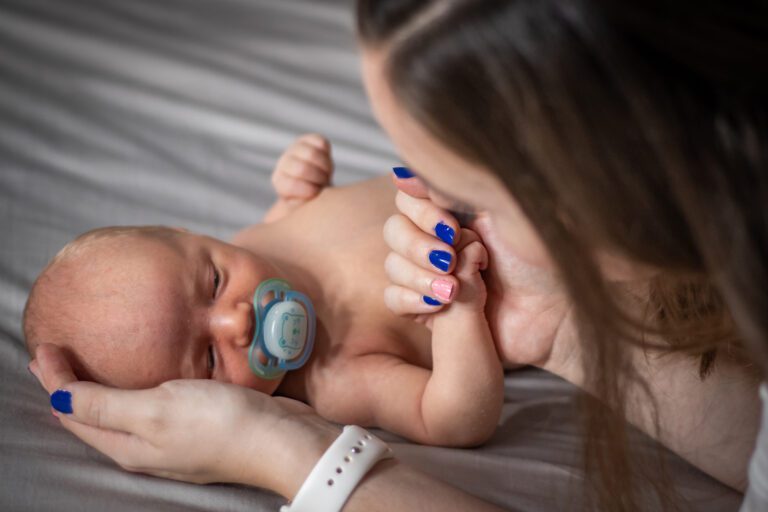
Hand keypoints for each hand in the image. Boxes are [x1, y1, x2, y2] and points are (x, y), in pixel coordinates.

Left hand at [29, 344, 339, 498]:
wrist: (283, 439)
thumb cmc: (221, 425)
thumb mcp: (156, 412)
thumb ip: (106, 405)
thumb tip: (56, 399)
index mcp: (129, 445)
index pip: (73, 412)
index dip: (53, 379)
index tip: (44, 343)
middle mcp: (147, 444)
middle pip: (95, 411)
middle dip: (73, 381)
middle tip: (61, 344)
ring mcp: (174, 433)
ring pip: (125, 405)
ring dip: (106, 378)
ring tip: (97, 348)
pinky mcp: (199, 420)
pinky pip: (157, 398)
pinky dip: (142, 377)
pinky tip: (153, 358)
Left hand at [272, 134, 333, 201]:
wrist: (319, 186)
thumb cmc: (313, 202)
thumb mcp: (304, 210)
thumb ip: (300, 207)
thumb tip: (303, 200)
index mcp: (280, 181)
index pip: (290, 185)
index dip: (308, 191)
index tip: (315, 195)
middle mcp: (284, 163)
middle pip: (301, 168)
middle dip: (318, 179)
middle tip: (323, 184)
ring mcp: (295, 149)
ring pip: (312, 154)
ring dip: (325, 167)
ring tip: (326, 174)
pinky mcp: (310, 139)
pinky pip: (321, 142)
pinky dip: (327, 154)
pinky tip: (326, 164)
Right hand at [385, 175, 572, 369]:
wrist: (556, 311)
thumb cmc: (541, 256)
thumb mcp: (499, 207)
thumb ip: (450, 187)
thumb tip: (400, 176)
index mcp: (455, 211)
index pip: (408, 200)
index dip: (421, 214)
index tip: (451, 228)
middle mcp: (440, 239)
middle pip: (394, 231)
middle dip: (418, 247)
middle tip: (450, 261)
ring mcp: (432, 275)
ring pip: (393, 266)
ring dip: (419, 275)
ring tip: (454, 290)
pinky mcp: (430, 310)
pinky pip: (394, 299)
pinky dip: (411, 299)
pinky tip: (441, 304)